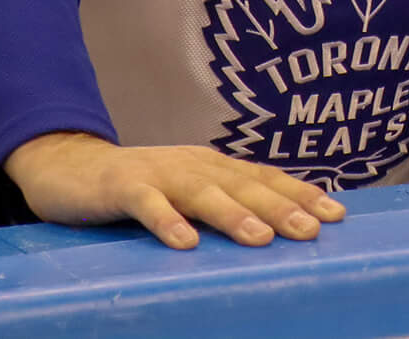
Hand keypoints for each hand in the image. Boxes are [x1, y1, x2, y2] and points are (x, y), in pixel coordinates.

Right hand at [3, 131, 345, 249]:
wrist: (71, 168)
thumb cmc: (141, 186)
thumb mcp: (189, 190)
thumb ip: (225, 201)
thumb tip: (277, 226)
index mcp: (215, 166)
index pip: (266, 178)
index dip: (301, 194)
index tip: (337, 214)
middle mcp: (194, 165)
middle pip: (244, 186)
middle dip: (282, 207)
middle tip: (313, 230)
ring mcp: (159, 173)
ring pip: (203, 194)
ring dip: (234, 216)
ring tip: (262, 239)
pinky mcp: (123, 187)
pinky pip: (147, 204)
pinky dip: (167, 221)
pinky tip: (186, 243)